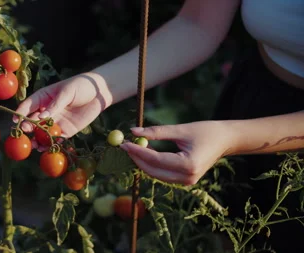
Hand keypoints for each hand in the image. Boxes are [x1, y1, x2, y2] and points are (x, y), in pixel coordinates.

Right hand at [14, 73, 110, 149]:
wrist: (100, 93)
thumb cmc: (81, 86)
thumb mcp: (67, 92)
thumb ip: (55, 105)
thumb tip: (41, 117)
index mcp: (43, 97)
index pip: (28, 105)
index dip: (21, 113)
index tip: (16, 120)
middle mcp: (47, 111)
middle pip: (33, 121)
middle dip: (27, 127)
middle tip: (25, 132)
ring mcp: (56, 121)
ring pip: (42, 132)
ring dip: (37, 139)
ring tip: (34, 145)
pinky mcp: (66, 130)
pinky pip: (56, 139)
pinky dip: (51, 144)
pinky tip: (46, 148)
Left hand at [119, 121, 234, 184]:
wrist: (227, 140)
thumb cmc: (207, 131)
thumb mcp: (181, 129)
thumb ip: (156, 132)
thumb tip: (133, 131)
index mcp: (188, 165)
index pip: (155, 160)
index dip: (138, 152)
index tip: (124, 143)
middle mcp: (187, 178)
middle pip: (153, 170)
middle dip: (136, 158)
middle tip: (124, 145)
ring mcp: (186, 182)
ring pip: (155, 174)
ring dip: (142, 162)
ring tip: (132, 147)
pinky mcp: (184, 180)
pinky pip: (162, 174)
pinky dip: (151, 164)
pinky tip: (144, 152)